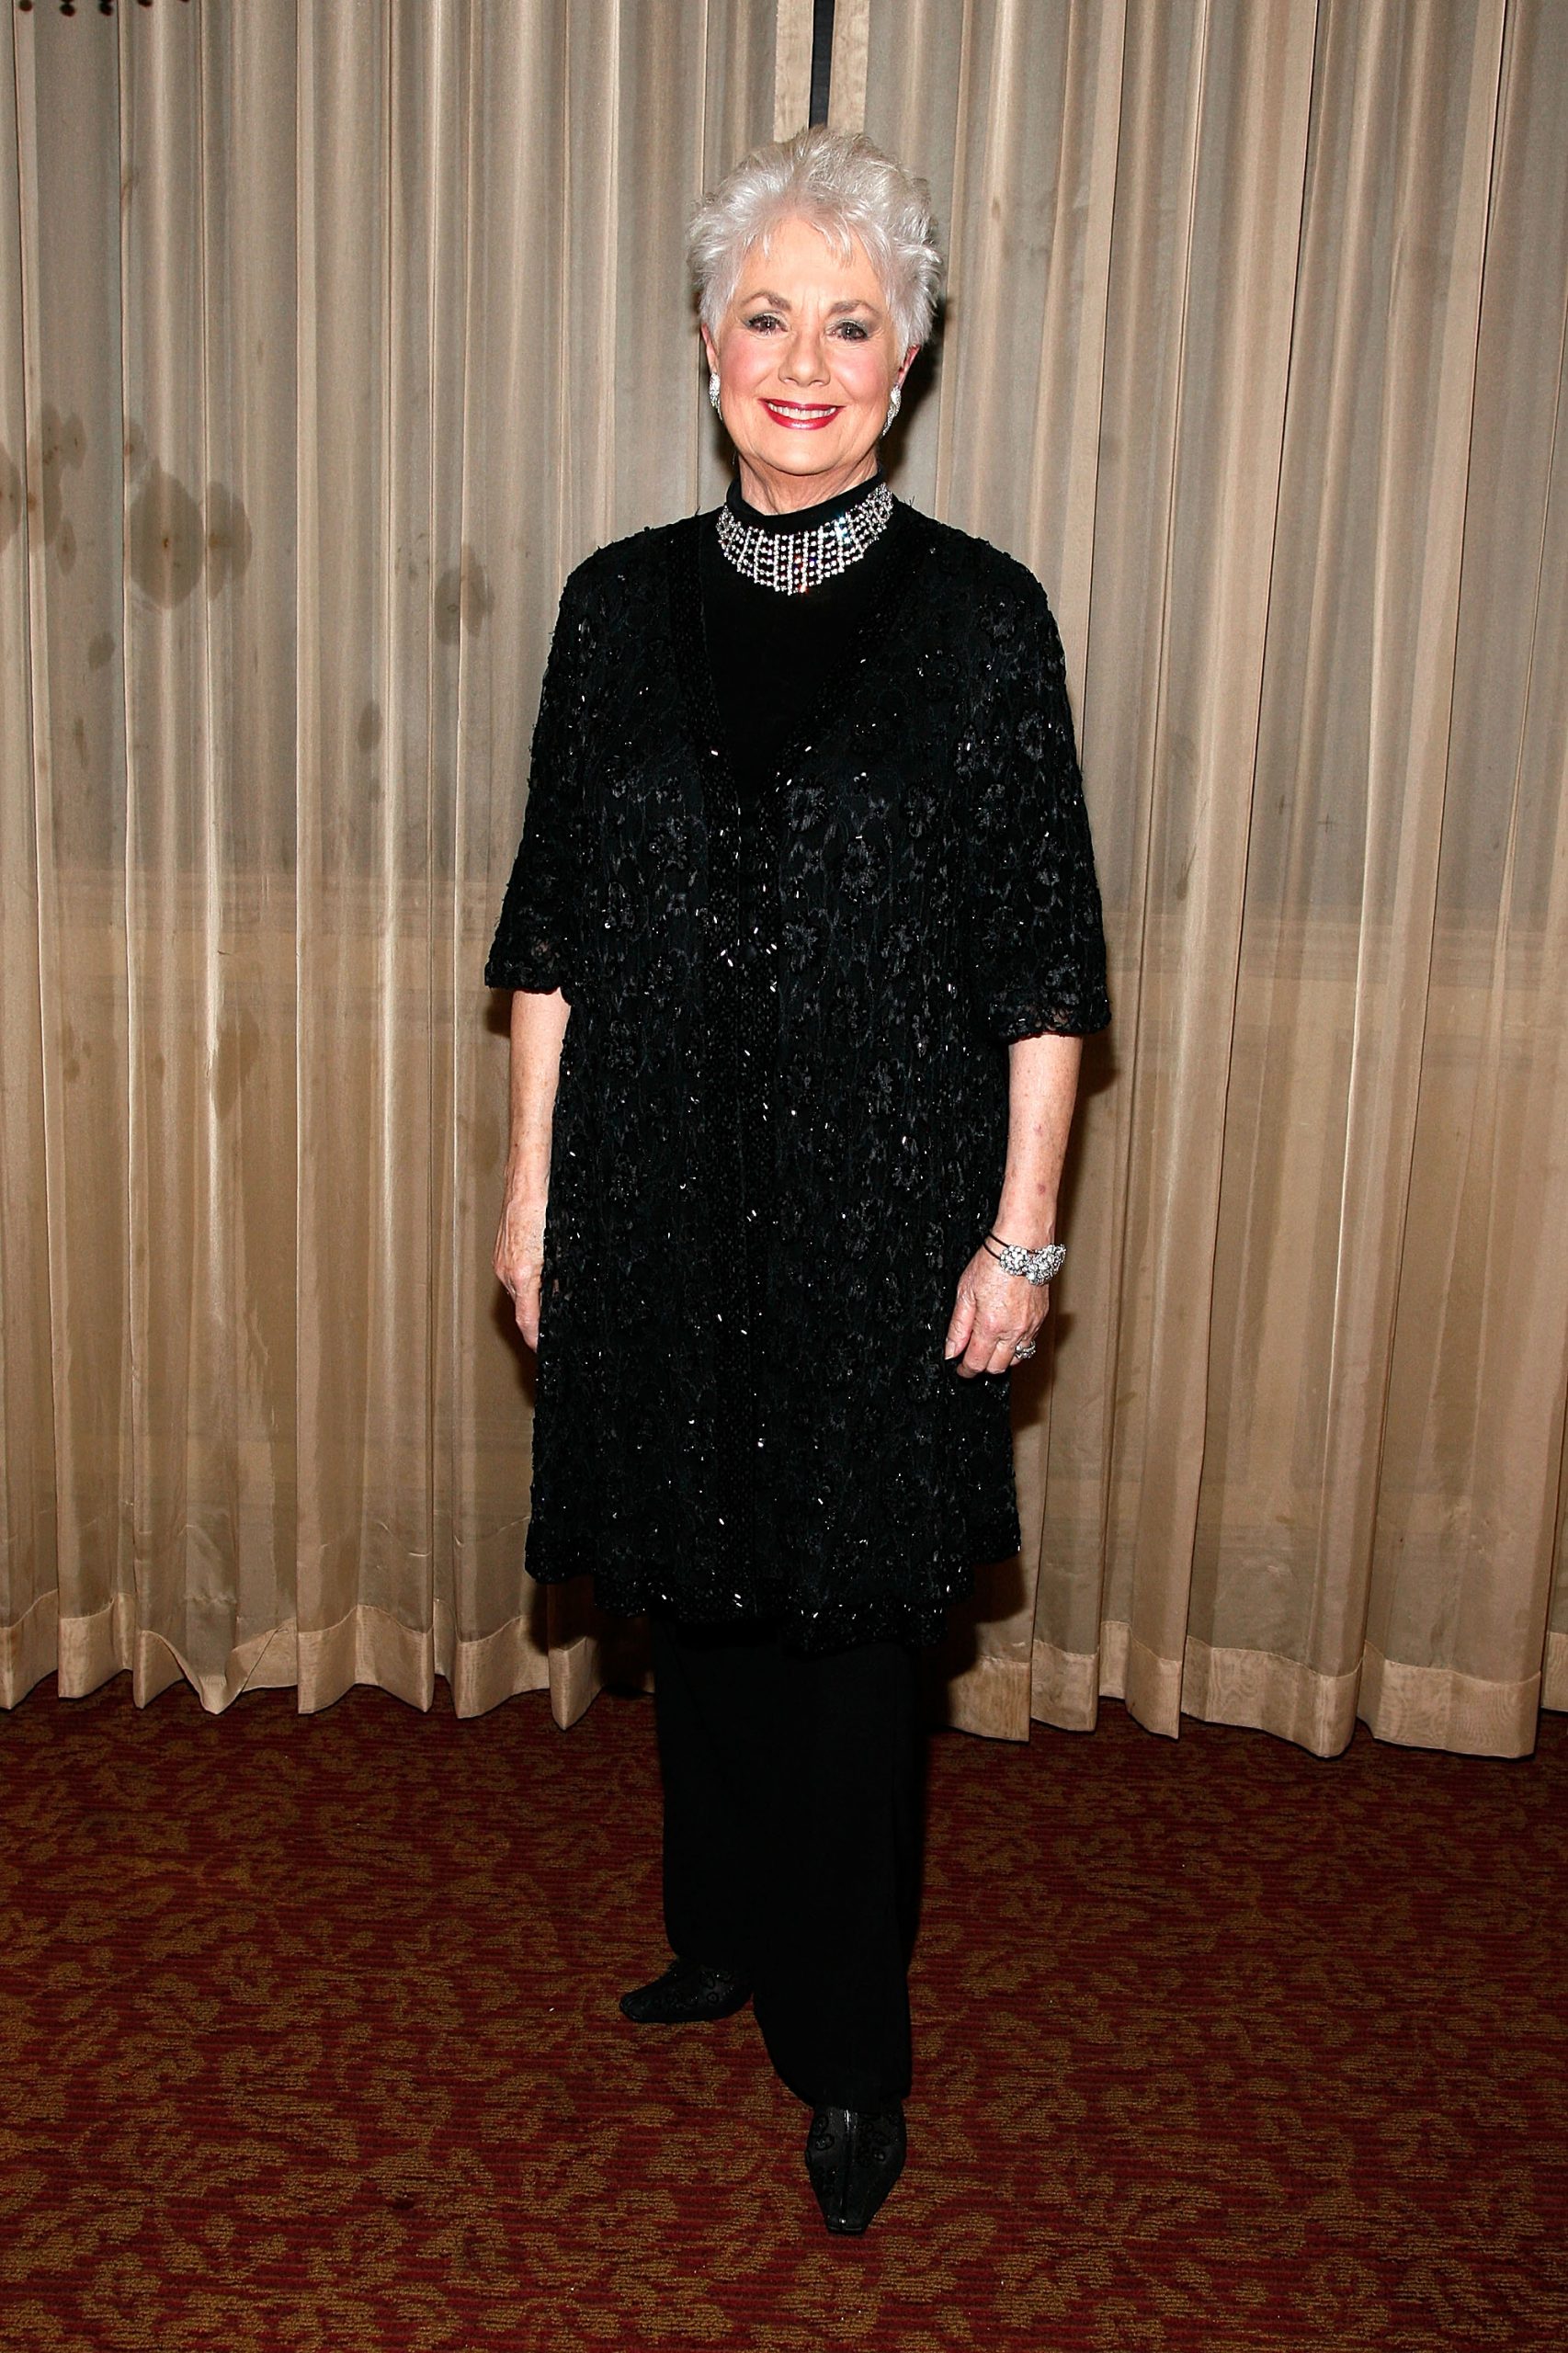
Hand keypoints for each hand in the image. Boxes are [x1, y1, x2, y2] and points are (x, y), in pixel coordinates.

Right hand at [493, 1185, 546, 1351]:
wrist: (527, 1180)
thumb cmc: (544, 1207)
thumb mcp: (560, 1247)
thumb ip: (559, 1279)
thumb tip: (562, 1299)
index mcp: (523, 1274)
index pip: (528, 1321)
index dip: (536, 1341)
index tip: (543, 1351)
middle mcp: (507, 1272)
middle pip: (524, 1310)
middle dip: (538, 1323)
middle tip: (556, 1332)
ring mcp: (502, 1263)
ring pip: (520, 1294)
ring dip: (534, 1304)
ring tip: (551, 1310)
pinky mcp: (502, 1254)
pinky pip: (515, 1279)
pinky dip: (528, 1287)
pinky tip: (541, 1281)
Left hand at [943, 1244, 1049, 1378]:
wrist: (1022, 1245)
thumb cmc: (994, 1262)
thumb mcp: (965, 1293)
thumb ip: (958, 1327)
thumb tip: (951, 1351)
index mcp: (991, 1326)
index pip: (977, 1363)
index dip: (966, 1370)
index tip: (961, 1369)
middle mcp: (1013, 1331)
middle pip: (998, 1367)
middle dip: (983, 1366)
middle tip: (972, 1358)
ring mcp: (1031, 1326)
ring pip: (1016, 1358)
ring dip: (1002, 1358)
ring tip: (991, 1346)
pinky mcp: (1041, 1318)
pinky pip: (1029, 1343)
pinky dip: (1017, 1345)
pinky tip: (1007, 1333)